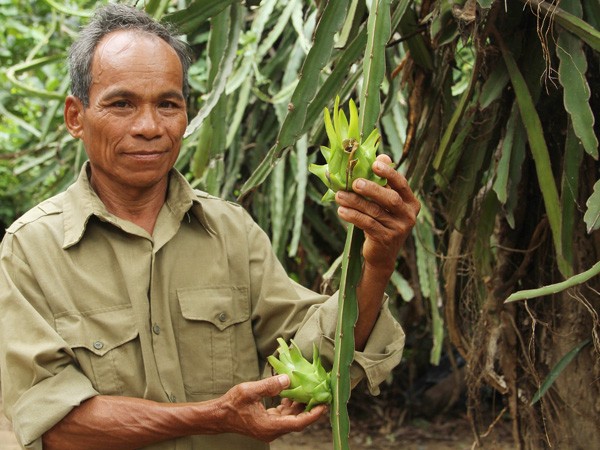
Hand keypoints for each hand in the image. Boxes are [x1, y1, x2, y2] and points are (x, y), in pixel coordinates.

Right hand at [220, 375, 327, 441]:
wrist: (218, 416)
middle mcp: (272, 430)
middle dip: (310, 408)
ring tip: (310, 390)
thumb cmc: (231, 404)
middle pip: (297, 421)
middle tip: (322, 395)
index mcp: (269, 426)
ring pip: (291, 417)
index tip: (324, 405)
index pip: (298, 423)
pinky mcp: (267, 422)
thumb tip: (287, 379)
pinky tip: (292, 392)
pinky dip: (289, 404)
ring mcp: (270, 427)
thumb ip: (269, 386)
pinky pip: (283, 414)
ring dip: (300, 405)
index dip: (312, 415)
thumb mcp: (249, 391)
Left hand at [335, 154, 419, 274]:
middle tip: (354, 182)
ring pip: (375, 211)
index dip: (390, 173)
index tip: (376, 163)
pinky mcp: (386, 239)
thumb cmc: (382, 222)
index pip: (402, 184)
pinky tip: (341, 210)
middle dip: (372, 188)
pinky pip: (367, 224)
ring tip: (339, 195)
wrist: (382, 255)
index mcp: (411, 202)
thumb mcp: (385, 203)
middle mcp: (408, 216)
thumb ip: (384, 182)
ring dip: (355, 202)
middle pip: (391, 198)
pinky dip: (353, 216)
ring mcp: (399, 229)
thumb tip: (382, 156)